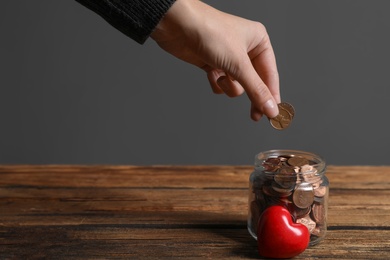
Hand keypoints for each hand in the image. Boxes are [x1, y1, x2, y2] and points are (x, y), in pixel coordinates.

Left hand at [151, 0, 279, 120]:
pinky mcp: (213, 64)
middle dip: (252, 96)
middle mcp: (245, 49)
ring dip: (229, 86)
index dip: (272, 95)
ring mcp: (228, 57)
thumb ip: (256, 89)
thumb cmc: (211, 33)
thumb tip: (271, 108)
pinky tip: (209, 73)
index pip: (270, 74)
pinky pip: (221, 83)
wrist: (178, 25)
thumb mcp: (238, 64)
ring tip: (221, 77)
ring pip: (237, 84)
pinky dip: (216, 82)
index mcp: (258, 42)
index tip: (274, 114)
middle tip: (255, 116)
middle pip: (254, 82)